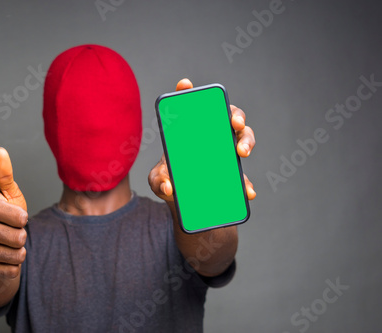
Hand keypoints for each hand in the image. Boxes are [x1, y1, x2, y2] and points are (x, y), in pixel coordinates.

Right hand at [0, 147, 27, 279]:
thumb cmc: (4, 213)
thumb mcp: (8, 193)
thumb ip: (4, 174)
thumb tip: (0, 151)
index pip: (21, 218)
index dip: (23, 218)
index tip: (14, 216)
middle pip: (19, 238)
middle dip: (22, 236)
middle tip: (10, 231)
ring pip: (17, 255)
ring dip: (19, 251)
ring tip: (7, 244)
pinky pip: (12, 270)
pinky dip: (13, 265)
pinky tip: (2, 258)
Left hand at [149, 78, 256, 201]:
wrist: (183, 201)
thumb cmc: (169, 181)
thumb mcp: (158, 181)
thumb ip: (158, 181)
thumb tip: (169, 187)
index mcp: (189, 131)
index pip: (190, 106)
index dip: (187, 92)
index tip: (184, 86)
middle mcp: (211, 135)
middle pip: (227, 115)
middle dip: (234, 115)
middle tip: (234, 123)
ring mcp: (225, 152)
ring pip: (243, 137)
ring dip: (247, 141)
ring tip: (242, 152)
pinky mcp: (233, 173)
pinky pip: (244, 176)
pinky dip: (247, 183)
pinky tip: (247, 191)